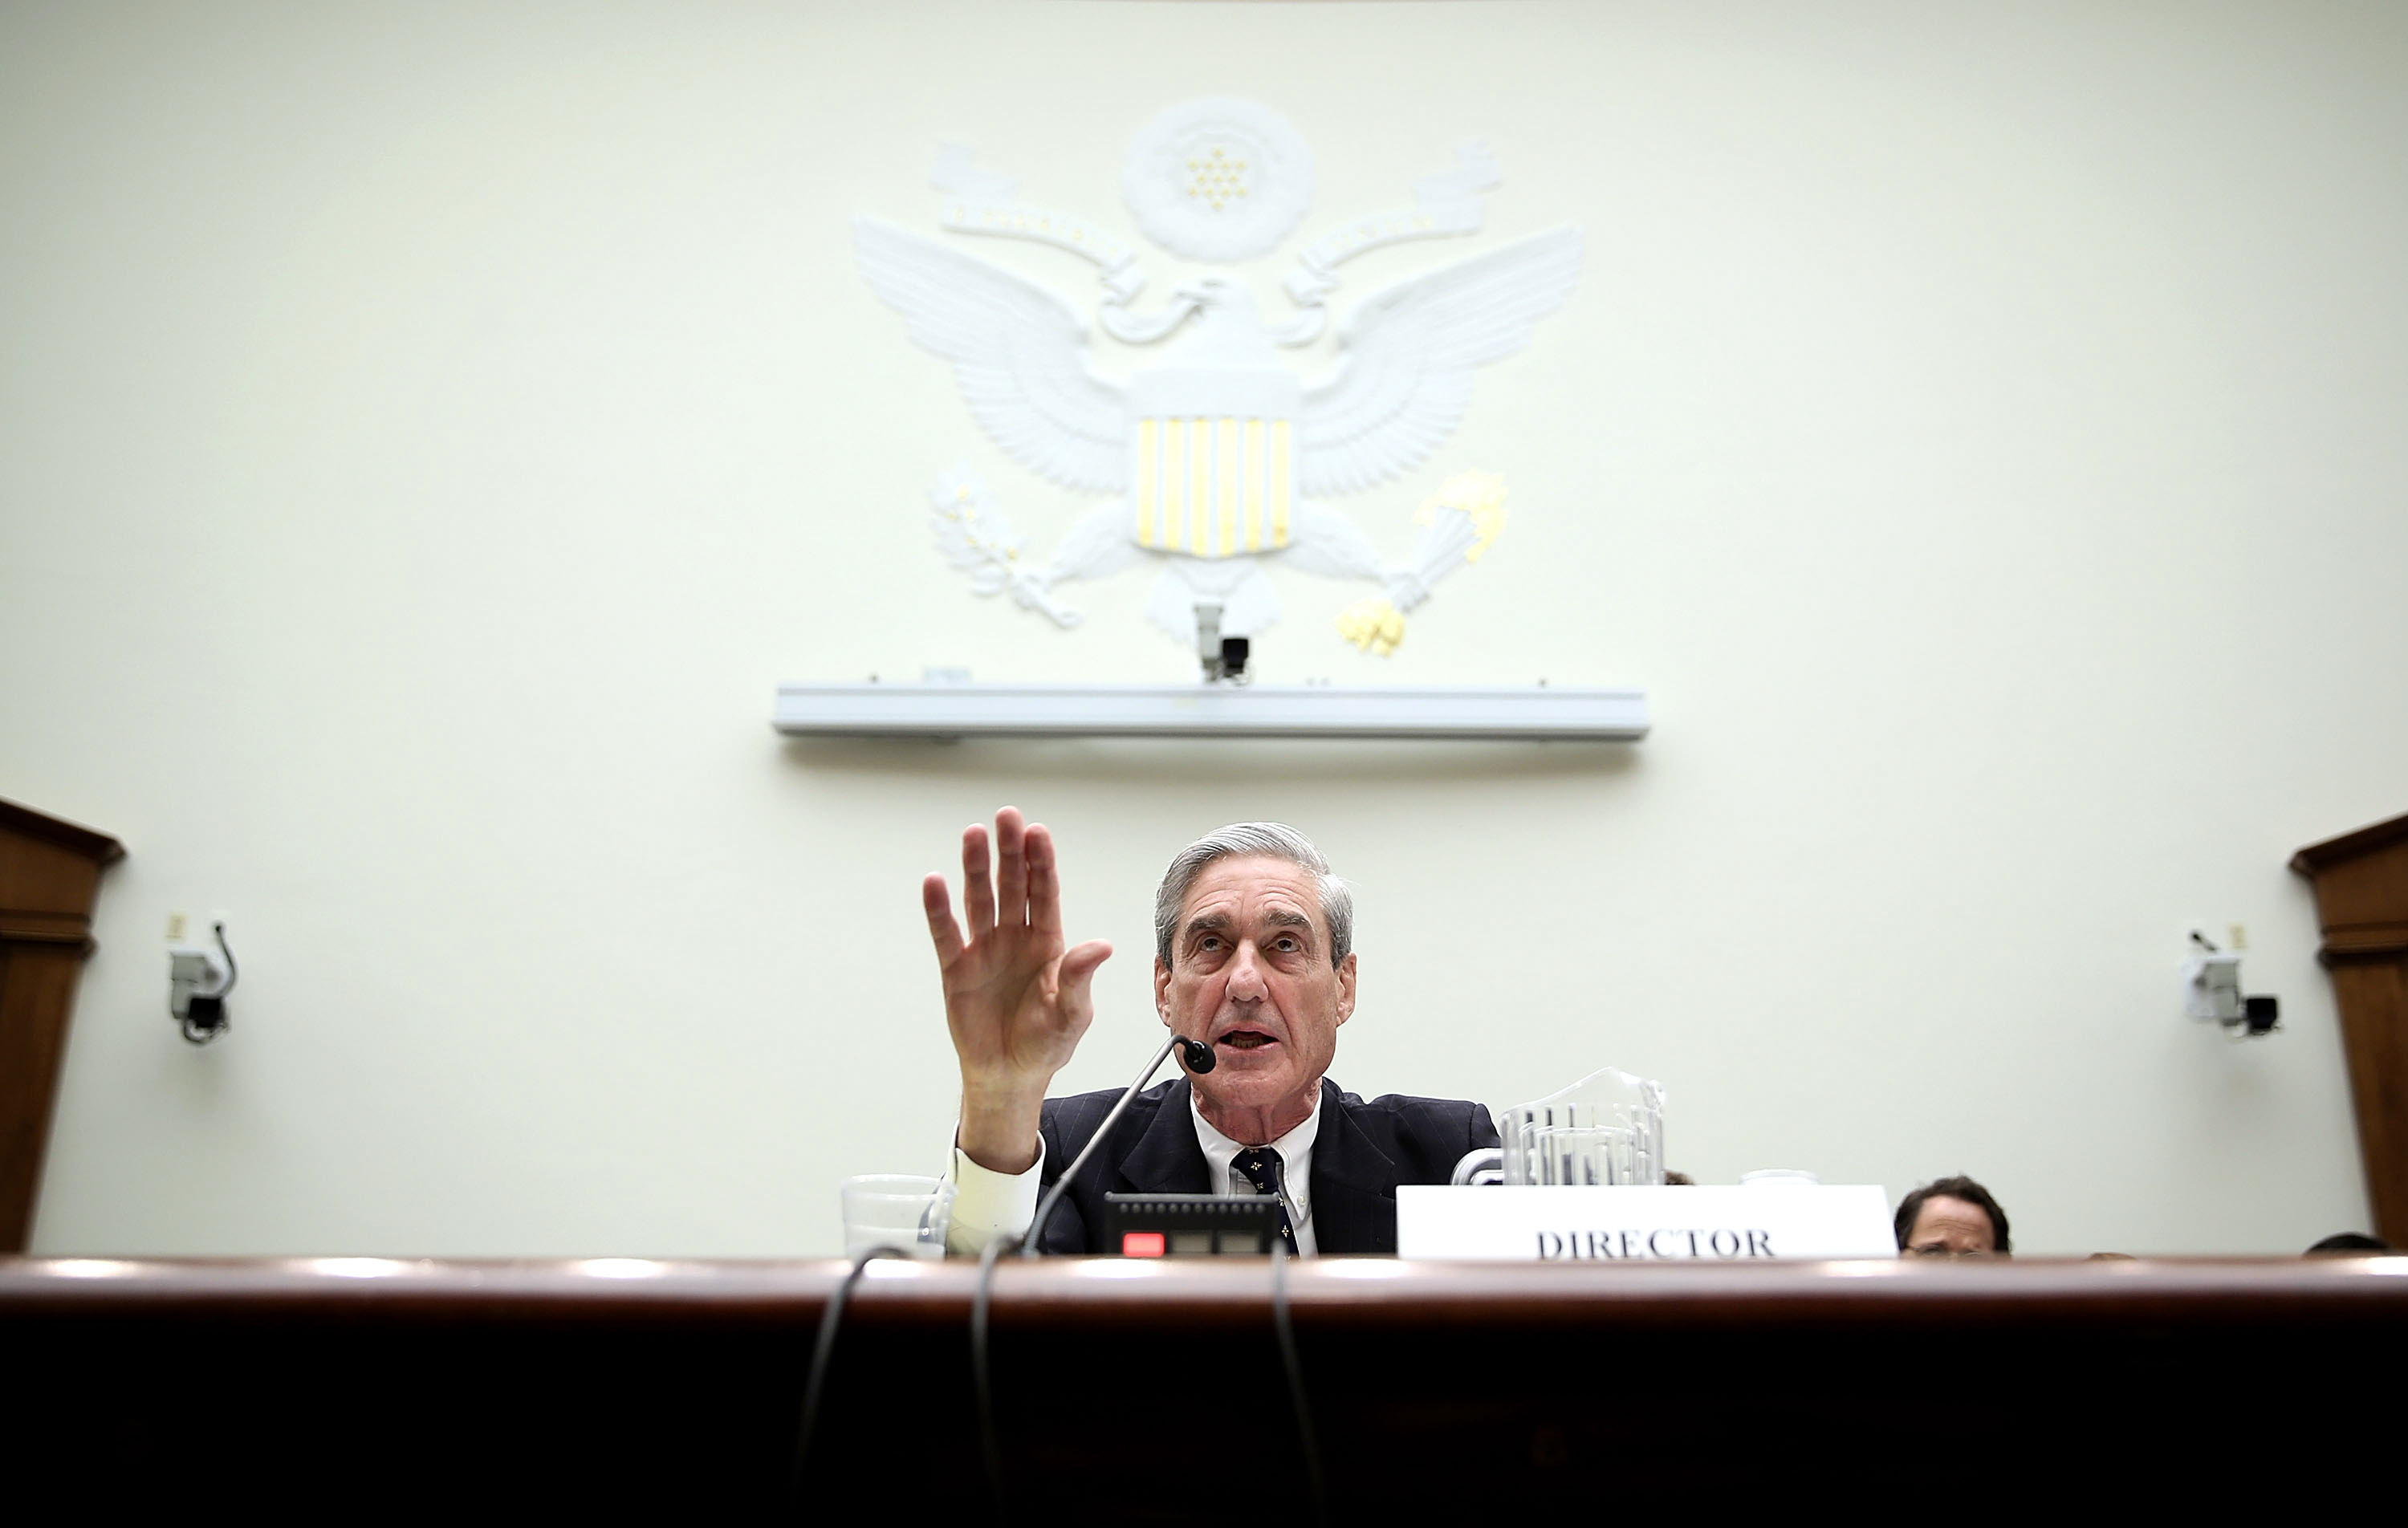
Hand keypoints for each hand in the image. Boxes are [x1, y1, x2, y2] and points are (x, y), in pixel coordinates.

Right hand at [923, 807, 1111, 1172]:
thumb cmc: (1046, 1043)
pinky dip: (939, 909)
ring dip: (976, 868)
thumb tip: (1101, 945)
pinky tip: (934, 882)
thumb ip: (1078, 977)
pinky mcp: (956, 968)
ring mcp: (984, 949)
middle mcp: (1015, 937)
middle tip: (1006, 817)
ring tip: (973, 835)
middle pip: (1011, 885)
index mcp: (1048, 943)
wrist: (1009, 1074)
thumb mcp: (1071, 1013)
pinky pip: (947, 933)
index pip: (1044, 893)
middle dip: (1010, 852)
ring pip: (979, 899)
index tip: (1038, 832)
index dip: (1040, 863)